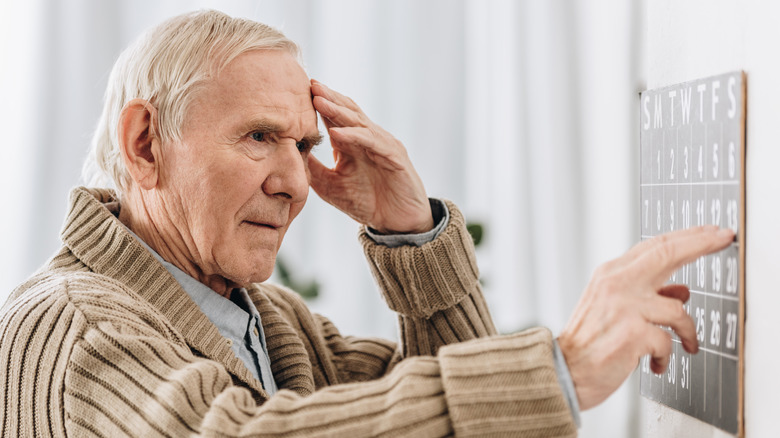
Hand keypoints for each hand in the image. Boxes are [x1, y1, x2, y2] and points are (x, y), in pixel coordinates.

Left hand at [308, 80, 433, 233]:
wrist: (398, 223)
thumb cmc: (367, 203)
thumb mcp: (331, 186)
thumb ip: (314, 169)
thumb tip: (288, 154)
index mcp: (353, 143)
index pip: (334, 117)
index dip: (318, 104)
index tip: (297, 91)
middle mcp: (368, 139)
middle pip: (347, 111)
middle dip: (328, 97)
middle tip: (309, 84)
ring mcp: (383, 145)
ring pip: (358, 122)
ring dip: (337, 111)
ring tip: (318, 100)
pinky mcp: (395, 157)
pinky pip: (372, 143)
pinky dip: (354, 136)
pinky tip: (336, 133)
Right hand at [557, 225, 733, 409]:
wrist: (564, 371)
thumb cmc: (589, 342)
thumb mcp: (613, 308)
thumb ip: (646, 294)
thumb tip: (680, 291)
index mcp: (610, 274)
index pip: (654, 246)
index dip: (687, 237)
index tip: (712, 232)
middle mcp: (616, 284)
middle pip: (666, 253)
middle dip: (701, 243)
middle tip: (723, 238)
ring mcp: (624, 307)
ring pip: (677, 309)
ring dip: (687, 331)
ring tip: (687, 344)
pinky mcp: (632, 334)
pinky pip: (668, 341)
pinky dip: (666, 356)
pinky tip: (656, 363)